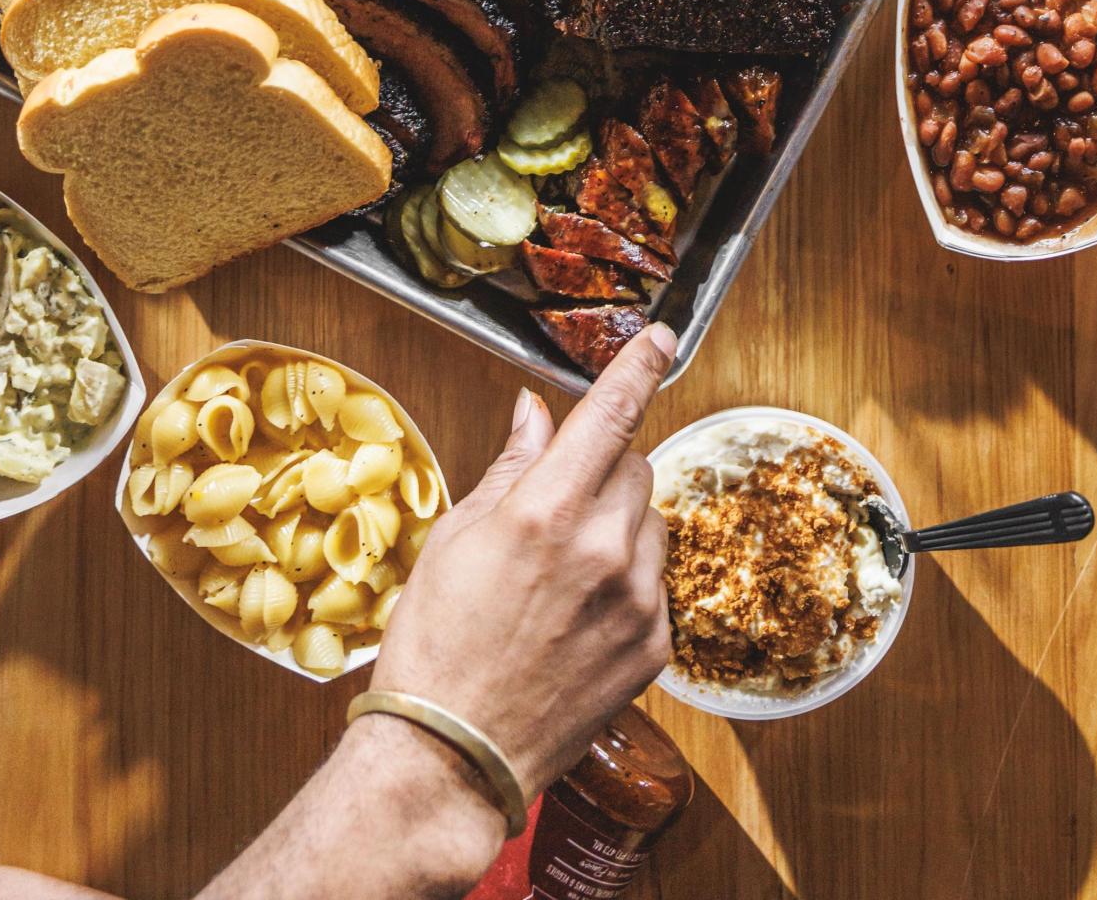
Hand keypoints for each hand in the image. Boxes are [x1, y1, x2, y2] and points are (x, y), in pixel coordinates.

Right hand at [369, 323, 676, 805]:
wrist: (452, 757)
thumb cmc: (436, 644)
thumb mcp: (456, 537)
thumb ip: (511, 467)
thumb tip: (536, 413)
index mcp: (548, 511)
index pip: (611, 414)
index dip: (638, 367)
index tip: (660, 338)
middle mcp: (604, 549)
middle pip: (633, 466)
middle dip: (601, 471)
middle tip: (553, 511)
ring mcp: (637, 600)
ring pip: (648, 522)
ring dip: (617, 526)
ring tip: (560, 576)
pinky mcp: (654, 645)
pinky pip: (655, 580)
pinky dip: (626, 581)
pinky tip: (577, 616)